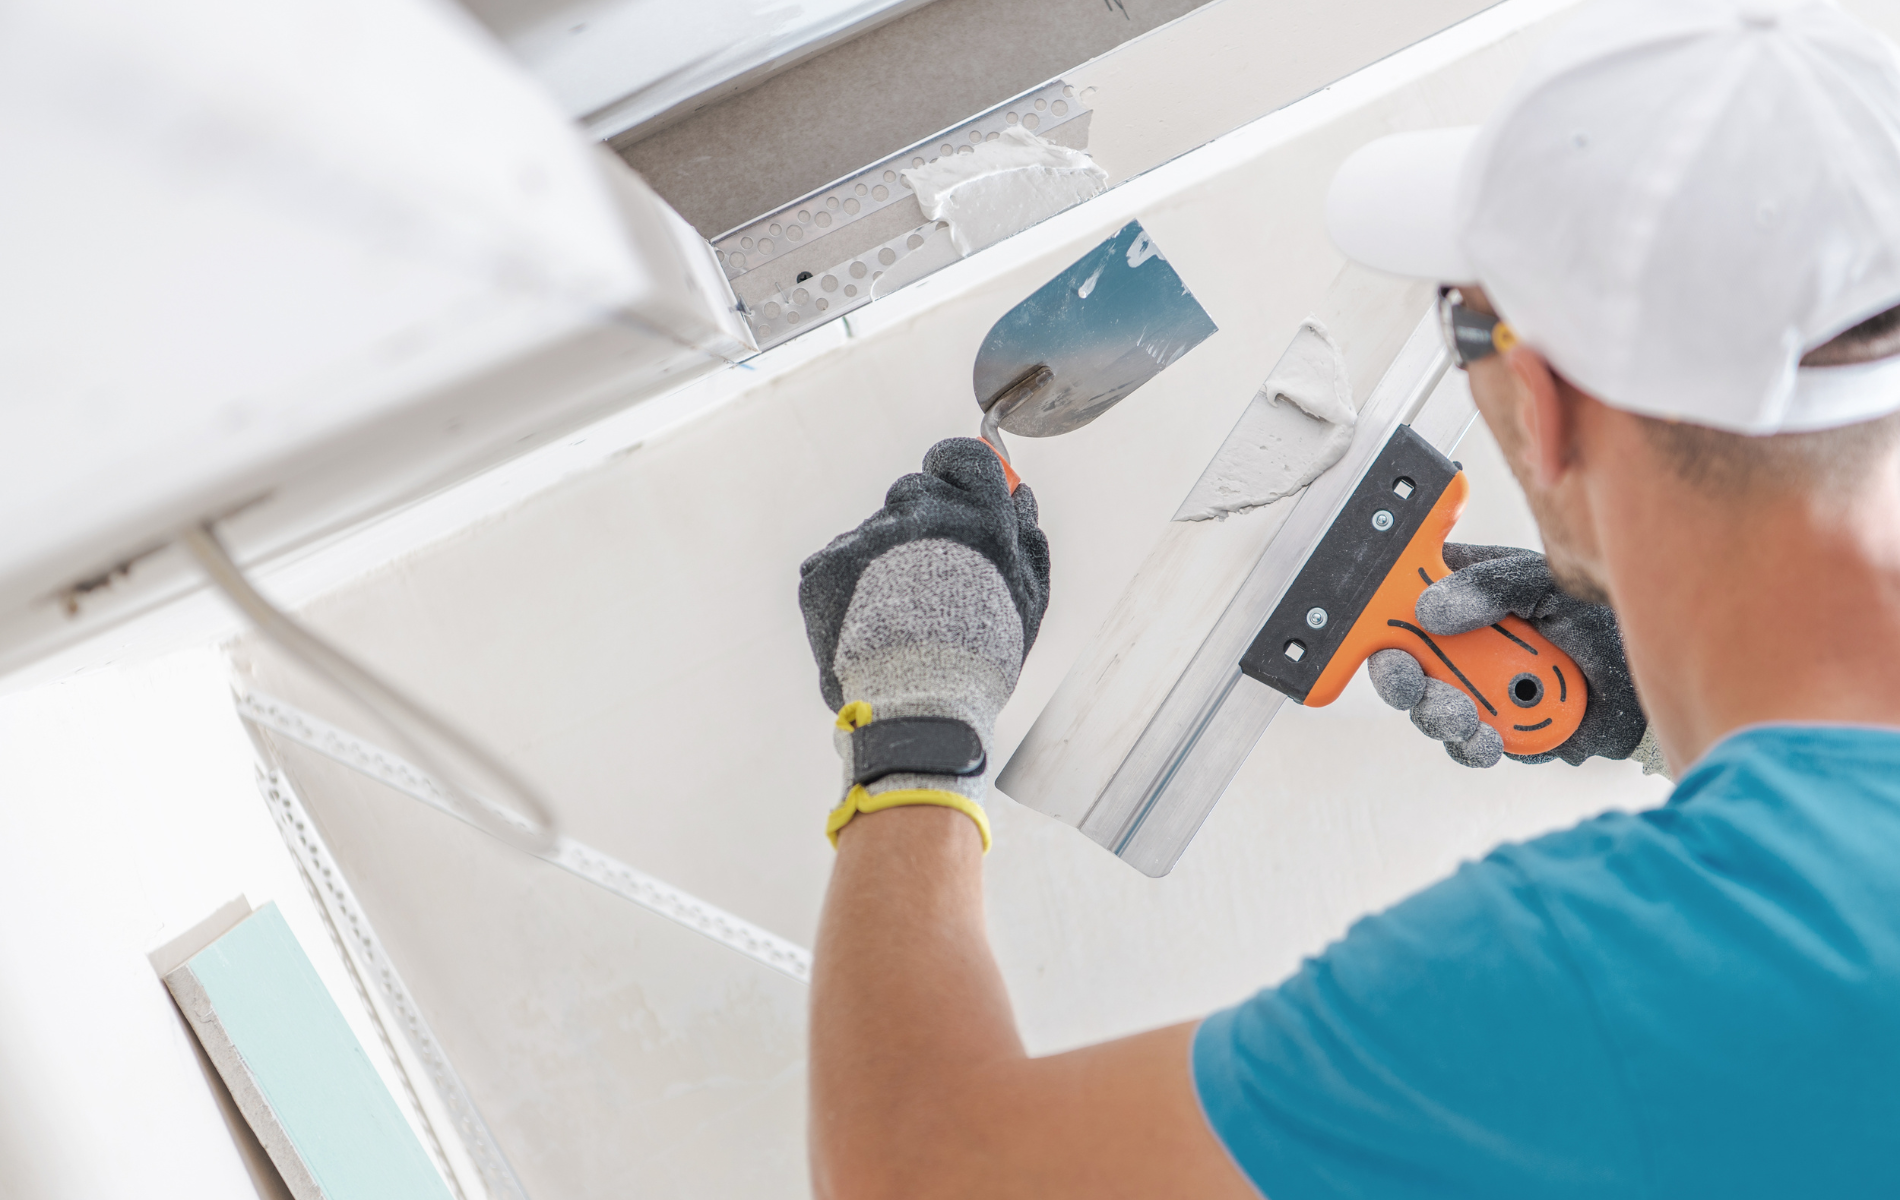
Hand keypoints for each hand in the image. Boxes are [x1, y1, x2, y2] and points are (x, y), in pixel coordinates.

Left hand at [799, 439, 1050, 836]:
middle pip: (912, 492)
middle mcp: (923, 516)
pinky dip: (846, 589)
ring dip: (881, 562)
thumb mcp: (1028, 601)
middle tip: (923, 578)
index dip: (953, 468)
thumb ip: (1027, 538)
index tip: (947, 483)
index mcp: (980, 519)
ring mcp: (869, 537)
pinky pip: (836, 562)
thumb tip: (1020, 494)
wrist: (916, 707)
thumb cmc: (981, 660)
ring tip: (895, 619)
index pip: (963, 459)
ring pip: (874, 533)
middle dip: (918, 523)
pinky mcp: (826, 565)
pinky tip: (864, 627)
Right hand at [1367, 543, 1663, 771]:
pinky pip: (1467, 746)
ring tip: (1468, 721)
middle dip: (1403, 683)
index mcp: (1461, 596)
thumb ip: (1492, 588)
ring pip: (1429, 711)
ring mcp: (1475, 690)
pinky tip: (1490, 742)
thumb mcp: (1544, 584)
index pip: (1399, 604)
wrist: (1646, 679)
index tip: (1385, 640)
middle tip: (1415, 689)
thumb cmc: (1598, 616)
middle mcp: (1458, 645)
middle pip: (1402, 665)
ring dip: (1440, 718)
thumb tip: (1431, 610)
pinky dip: (1473, 747)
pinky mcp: (1497, 731)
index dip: (1378, 622)